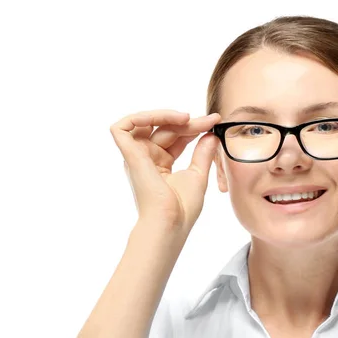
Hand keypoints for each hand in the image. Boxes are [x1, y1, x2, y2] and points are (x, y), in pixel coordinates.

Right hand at [110, 109, 221, 232]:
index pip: (175, 135)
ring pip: (145, 122)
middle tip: (210, 121)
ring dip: (167, 115)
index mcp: (160, 163)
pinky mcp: (129, 156)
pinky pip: (123, 127)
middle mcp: (146, 158)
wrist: (171, 222)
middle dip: (188, 122)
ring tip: (188, 118)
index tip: (215, 121)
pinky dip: (140, 117)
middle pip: (165, 128)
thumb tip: (211, 134)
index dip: (194, 126)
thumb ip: (203, 153)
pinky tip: (168, 117)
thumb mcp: (197, 174)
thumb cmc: (182, 208)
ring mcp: (136, 156)